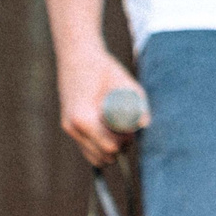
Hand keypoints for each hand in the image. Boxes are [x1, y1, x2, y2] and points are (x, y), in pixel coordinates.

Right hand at [57, 44, 144, 166]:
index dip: (125, 142)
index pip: (108, 146)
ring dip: (109, 149)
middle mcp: (73, 127)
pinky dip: (100, 147)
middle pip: (102, 155)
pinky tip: (110, 131)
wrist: (79, 58)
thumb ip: (136, 103)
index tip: (133, 130)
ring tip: (120, 131)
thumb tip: (145, 124)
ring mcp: (69, 129)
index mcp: (84, 118)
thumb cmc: (103, 69)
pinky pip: (87, 149)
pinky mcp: (70, 128)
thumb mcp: (124, 82)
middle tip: (129, 131)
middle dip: (118, 147)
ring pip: (93, 157)